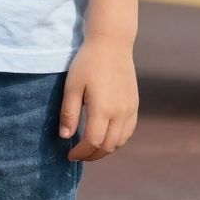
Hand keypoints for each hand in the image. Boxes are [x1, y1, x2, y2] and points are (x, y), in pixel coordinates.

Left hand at [59, 35, 138, 161]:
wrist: (112, 43)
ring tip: (90, 149)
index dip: (81, 152)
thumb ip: (69, 113)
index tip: (69, 155)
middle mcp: (120, 112)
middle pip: (108, 146)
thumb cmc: (88, 62)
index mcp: (103, 108)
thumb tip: (65, 137)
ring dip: (105, 150)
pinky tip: (106, 138)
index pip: (93, 141)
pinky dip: (118, 140)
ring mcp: (130, 109)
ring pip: (120, 141)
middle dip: (92, 155)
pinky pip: (128, 131)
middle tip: (78, 155)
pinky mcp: (134, 105)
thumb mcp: (72, 85)